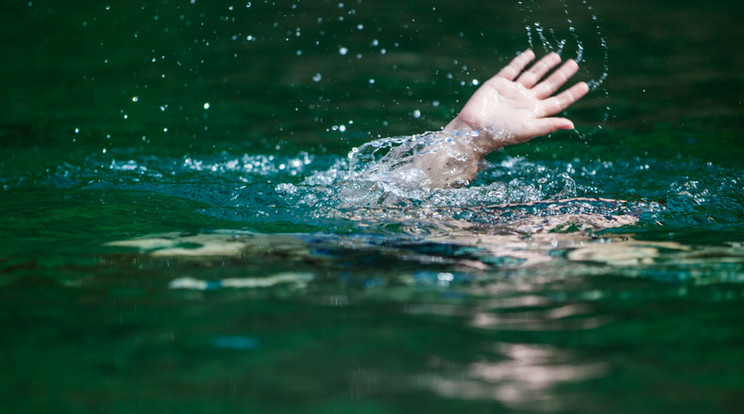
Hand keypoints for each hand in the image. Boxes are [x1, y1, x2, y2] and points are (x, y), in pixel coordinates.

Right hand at [445, 50, 588, 152]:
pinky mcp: (498, 83)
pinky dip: (521, 61)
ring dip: (544, 65)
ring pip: (533, 75)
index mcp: (534, 112)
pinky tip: (530, 54)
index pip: (558, 101)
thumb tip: (571, 125)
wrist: (474, 129)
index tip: (585, 85)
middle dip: (561, 75)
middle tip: (574, 63)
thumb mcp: (528, 130)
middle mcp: (525, 101)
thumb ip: (549, 125)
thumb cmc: (501, 133)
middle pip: (548, 85)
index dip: (571, 93)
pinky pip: (513, 69)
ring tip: (557, 56)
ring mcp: (512, 91)